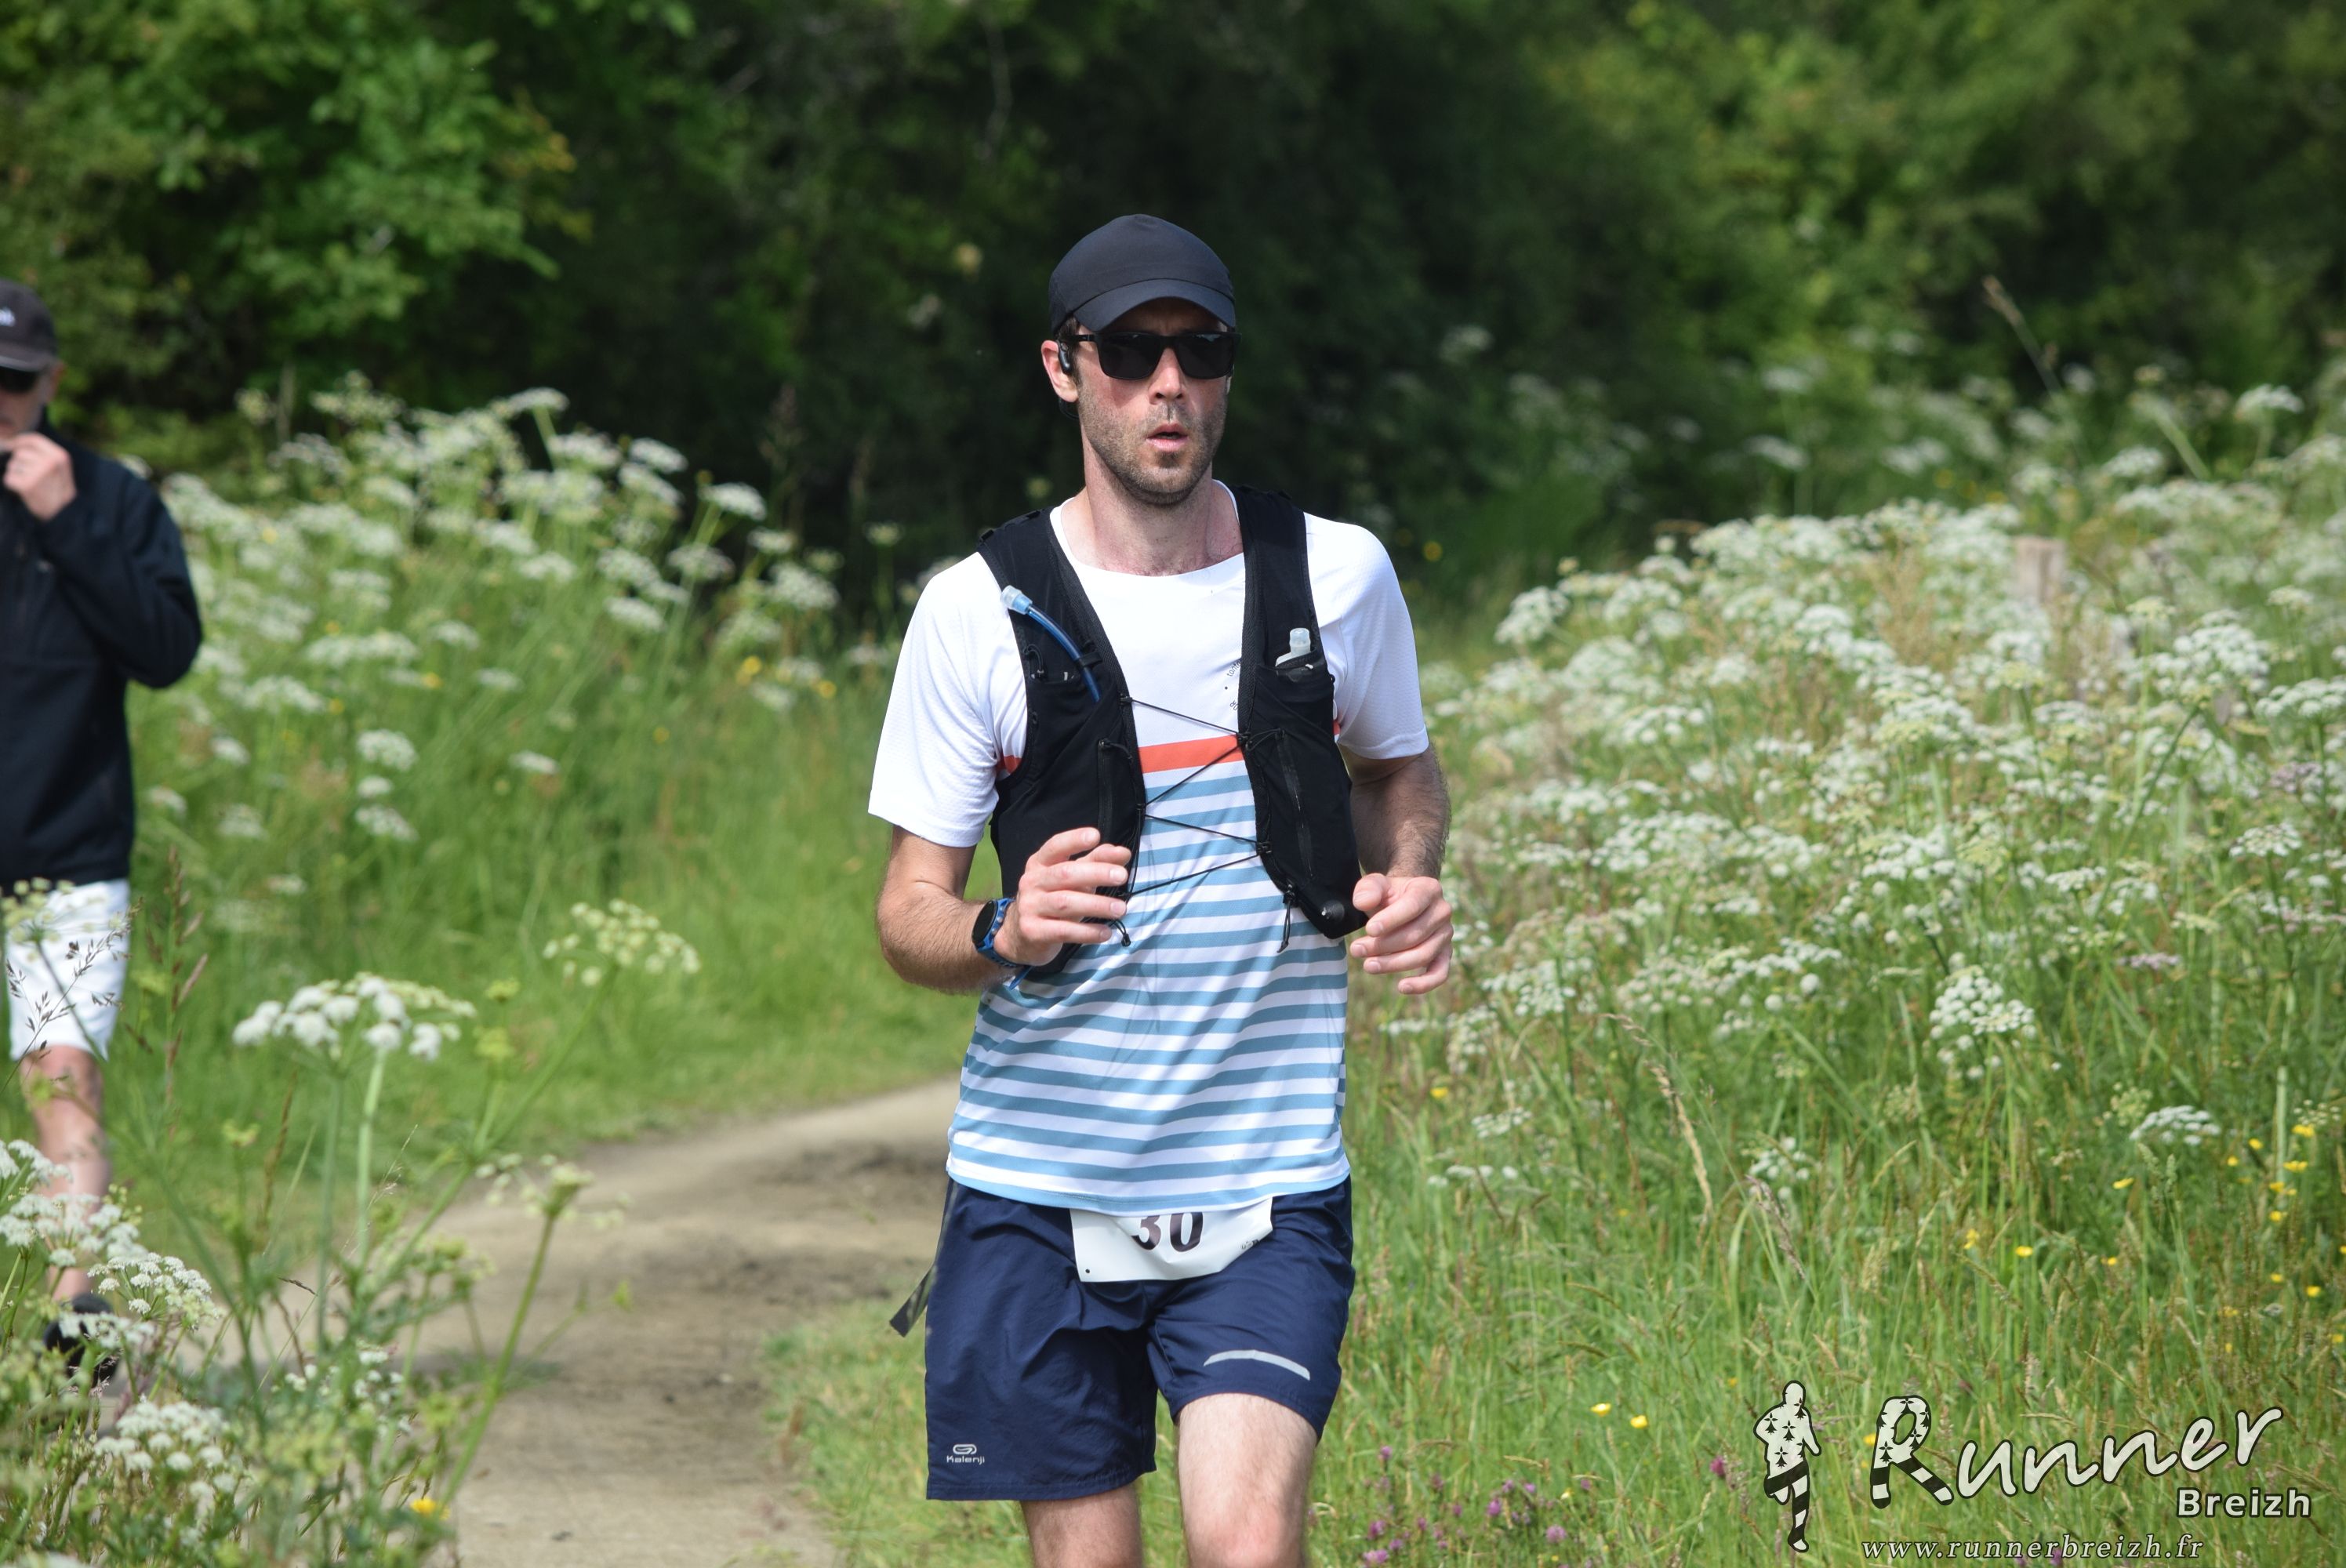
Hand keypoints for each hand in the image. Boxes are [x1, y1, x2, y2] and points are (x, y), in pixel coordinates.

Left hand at [0, 432, 74, 520]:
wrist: (63, 513)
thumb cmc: (58, 490)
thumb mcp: (59, 467)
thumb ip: (43, 454)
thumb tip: (11, 443)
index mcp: (60, 456)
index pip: (34, 439)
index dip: (19, 441)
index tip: (9, 445)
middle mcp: (49, 462)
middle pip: (20, 453)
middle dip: (19, 463)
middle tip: (31, 477)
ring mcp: (38, 473)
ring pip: (13, 465)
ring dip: (16, 474)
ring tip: (30, 484)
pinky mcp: (27, 485)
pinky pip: (8, 478)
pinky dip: (12, 485)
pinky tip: (24, 491)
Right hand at [998, 826, 1132, 966]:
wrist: (1020, 934)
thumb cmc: (1052, 898)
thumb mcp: (1071, 878)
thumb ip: (1095, 862)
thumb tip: (1123, 853)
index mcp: (1040, 863)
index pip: (1055, 846)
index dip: (1074, 840)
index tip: (1095, 836)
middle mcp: (1032, 882)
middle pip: (1064, 873)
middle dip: (1096, 873)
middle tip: (1122, 876)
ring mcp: (1030, 907)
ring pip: (1065, 903)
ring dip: (1096, 905)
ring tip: (1120, 909)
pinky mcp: (1033, 932)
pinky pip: (1063, 930)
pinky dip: (1087, 931)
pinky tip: (1106, 932)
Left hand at [1349, 872, 1451, 993]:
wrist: (1403, 903)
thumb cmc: (1389, 895)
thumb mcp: (1376, 884)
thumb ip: (1368, 889)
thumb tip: (1362, 903)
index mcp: (1429, 889)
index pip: (1413, 905)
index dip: (1391, 919)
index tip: (1369, 930)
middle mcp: (1442, 912)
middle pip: (1415, 934)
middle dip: (1383, 945)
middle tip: (1357, 950)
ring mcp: (1445, 935)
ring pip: (1423, 955)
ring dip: (1393, 964)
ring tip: (1368, 965)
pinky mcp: (1444, 955)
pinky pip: (1439, 973)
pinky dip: (1423, 984)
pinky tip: (1402, 987)